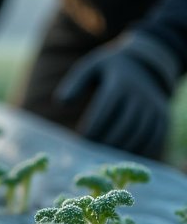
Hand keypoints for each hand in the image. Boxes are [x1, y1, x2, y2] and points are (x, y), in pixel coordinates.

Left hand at [55, 34, 179, 158]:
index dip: (92, 129)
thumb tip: (60, 103)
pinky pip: (154, 139)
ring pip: (138, 135)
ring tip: (103, 158)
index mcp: (120, 83)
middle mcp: (141, 95)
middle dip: (105, 142)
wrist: (146, 65)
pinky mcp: (163, 117)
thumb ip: (75, 84)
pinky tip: (122, 157)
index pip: (105, 111)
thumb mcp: (90, 68)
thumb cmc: (109, 69)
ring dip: (120, 149)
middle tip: (90, 154)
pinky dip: (138, 151)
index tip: (80, 141)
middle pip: (123, 126)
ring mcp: (154, 107)